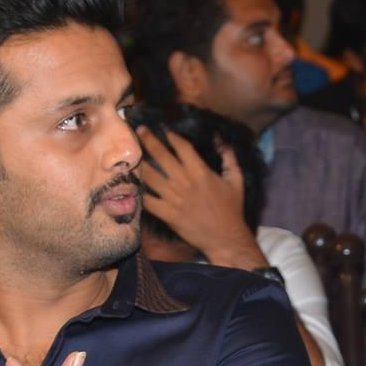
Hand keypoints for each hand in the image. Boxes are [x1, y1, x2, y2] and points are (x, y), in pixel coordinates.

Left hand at [136, 126, 264, 269]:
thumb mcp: (236, 180)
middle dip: (148, 140)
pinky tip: (130, 182)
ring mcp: (173, 198)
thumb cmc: (232, 209)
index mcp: (200, 171)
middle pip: (161, 155)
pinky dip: (138, 191)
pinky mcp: (166, 213)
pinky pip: (147, 200)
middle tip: (139, 130)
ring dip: (139, 162)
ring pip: (150, 175)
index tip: (163, 127)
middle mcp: (184, 181)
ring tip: (131, 153)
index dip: (171, 135)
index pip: (182, 146)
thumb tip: (221, 139)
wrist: (225, 237)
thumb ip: (229, 157)